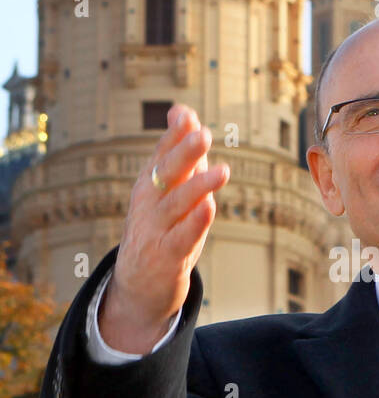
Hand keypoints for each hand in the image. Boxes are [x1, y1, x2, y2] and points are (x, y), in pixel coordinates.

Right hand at [99, 105, 229, 350]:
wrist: (138, 285)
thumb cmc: (160, 229)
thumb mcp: (167, 192)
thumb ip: (180, 155)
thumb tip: (186, 112)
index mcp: (149, 184)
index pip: (161, 154)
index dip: (174, 135)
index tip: (186, 116)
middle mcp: (149, 204)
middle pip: (167, 174)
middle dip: (184, 154)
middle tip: (203, 135)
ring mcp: (156, 230)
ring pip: (178, 204)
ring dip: (199, 187)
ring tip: (222, 171)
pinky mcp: (167, 256)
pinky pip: (182, 237)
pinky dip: (195, 223)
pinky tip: (209, 208)